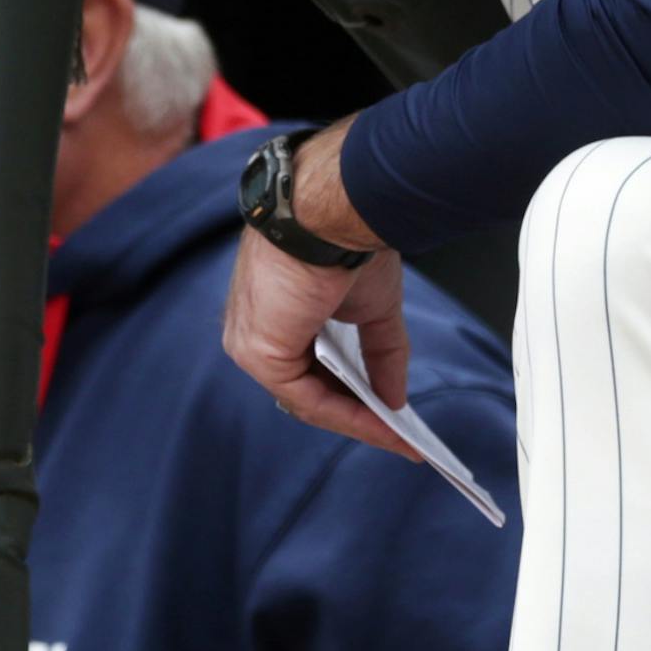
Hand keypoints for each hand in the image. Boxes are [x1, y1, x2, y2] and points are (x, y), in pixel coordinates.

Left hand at [223, 235, 418, 458]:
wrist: (332, 213)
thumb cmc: (344, 241)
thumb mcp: (372, 307)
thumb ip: (381, 355)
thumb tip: (395, 398)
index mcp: (272, 309)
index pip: (308, 362)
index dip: (351, 392)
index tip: (387, 412)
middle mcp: (253, 327)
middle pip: (307, 385)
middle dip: (357, 413)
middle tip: (399, 433)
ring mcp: (250, 342)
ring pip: (307, 397)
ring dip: (357, 421)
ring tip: (400, 436)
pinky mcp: (259, 354)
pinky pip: (306, 398)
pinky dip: (348, 416)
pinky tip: (382, 423)